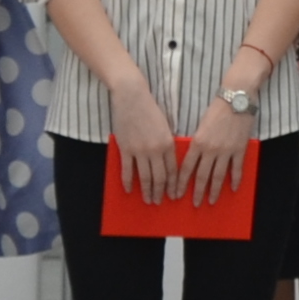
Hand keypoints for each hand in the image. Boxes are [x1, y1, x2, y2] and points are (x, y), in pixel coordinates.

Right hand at [109, 77, 187, 199]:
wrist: (132, 97)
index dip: (173, 186)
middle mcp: (155, 150)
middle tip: (158, 202)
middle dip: (160, 192)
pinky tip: (129, 190)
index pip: (173, 171)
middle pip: (159, 177)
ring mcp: (139, 150)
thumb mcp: (165, 127)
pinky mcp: (125, 148)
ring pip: (144, 177)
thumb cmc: (151, 109)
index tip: (173, 196)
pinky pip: (127, 170)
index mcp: (168, 144)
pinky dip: (128, 182)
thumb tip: (168, 162)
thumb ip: (167, 144)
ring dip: (146, 191)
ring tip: (147, 200)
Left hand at [177, 93, 257, 203]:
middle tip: (195, 204)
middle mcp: (210, 150)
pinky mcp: (239, 149)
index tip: (176, 194)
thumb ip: (196, 143)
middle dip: (197, 192)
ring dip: (214, 191)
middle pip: (202, 176)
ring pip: (218, 176)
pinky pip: (236, 169)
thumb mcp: (200, 126)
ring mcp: (226, 151)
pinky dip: (235, 180)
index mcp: (197, 143)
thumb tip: (191, 159)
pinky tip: (233, 189)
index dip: (181, 183)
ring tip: (211, 201)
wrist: (236, 99)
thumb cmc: (216, 109)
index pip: (186, 168)